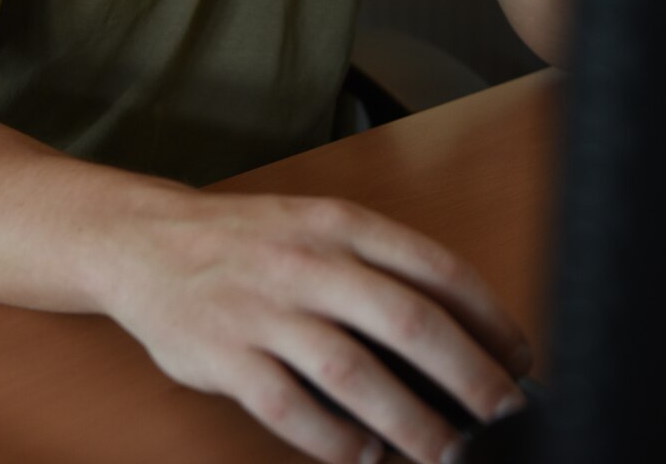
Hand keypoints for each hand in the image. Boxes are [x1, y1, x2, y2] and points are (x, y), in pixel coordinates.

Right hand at [102, 189, 531, 463]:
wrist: (145, 241)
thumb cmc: (249, 242)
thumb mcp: (319, 228)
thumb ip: (379, 271)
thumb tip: (461, 336)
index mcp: (342, 225)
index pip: (437, 268)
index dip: (490, 318)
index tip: (520, 359)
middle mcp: (309, 262)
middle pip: (408, 322)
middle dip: (468, 376)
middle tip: (501, 417)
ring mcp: (265, 309)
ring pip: (353, 373)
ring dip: (408, 421)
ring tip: (443, 453)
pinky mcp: (226, 356)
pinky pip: (290, 408)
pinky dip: (334, 440)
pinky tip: (364, 457)